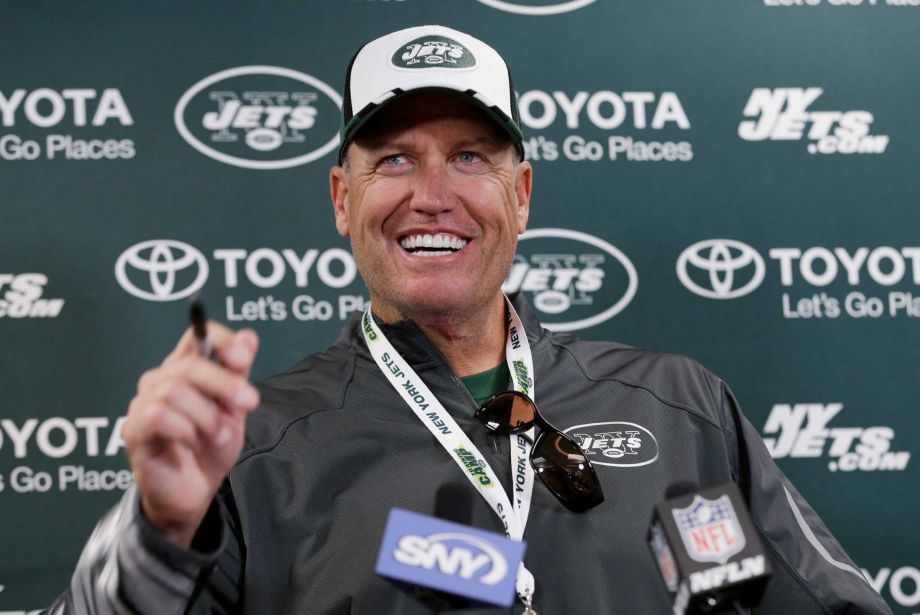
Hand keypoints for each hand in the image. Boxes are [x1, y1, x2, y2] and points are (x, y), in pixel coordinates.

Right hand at [122, 322, 259, 547]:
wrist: (195, 493)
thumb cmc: (210, 448)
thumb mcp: (234, 409)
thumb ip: (239, 374)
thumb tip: (249, 336)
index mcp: (186, 369)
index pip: (197, 335)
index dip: (221, 340)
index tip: (243, 358)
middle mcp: (161, 380)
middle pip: (190, 364)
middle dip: (225, 384)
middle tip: (248, 403)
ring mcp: (143, 404)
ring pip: (175, 390)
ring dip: (206, 416)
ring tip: (218, 435)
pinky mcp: (134, 430)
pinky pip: (158, 416)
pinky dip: (184, 430)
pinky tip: (192, 443)